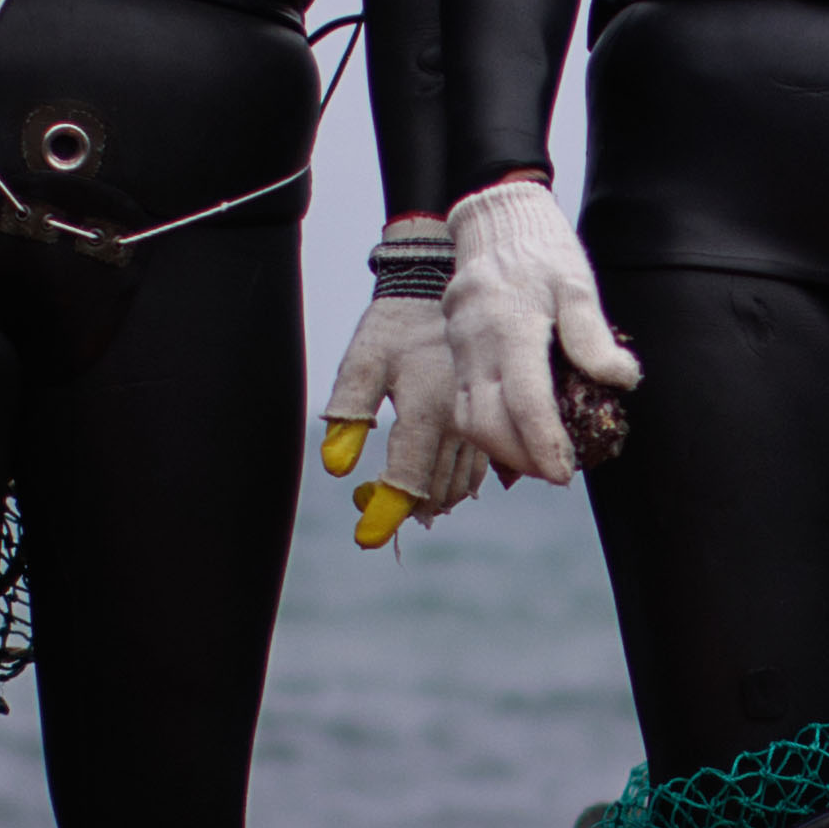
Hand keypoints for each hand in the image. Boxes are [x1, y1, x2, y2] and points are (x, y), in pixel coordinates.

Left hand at [320, 232, 486, 525]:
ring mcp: (481, 423)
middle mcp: (462, 421)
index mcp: (428, 407)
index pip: (407, 477)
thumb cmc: (395, 325)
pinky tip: (430, 478)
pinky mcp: (490, 422)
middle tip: (367, 497)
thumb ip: (348, 410)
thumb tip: (337, 465)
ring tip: (393, 485)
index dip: (384, 512)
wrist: (440, 289)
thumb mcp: (363, 359)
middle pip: (435, 491)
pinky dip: (452, 485)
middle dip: (400, 505)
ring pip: (458, 487)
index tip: (365, 538)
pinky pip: (478, 472)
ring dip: (426, 499)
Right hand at [445, 176, 637, 485]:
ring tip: (539, 461)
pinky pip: (462, 407)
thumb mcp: (576, 283)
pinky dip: (487, 433)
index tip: (565, 470)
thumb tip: (621, 379)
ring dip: (502, 452)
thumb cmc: (542, 254)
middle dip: (523, 458)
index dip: (544, 444)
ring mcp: (461, 353)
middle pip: (488, 423)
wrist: (495, 227)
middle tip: (558, 472)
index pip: (524, 401)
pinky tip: (516, 440)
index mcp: (510, 327)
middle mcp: (477, 346)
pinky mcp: (456, 358)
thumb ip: (593, 335)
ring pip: (469, 421)